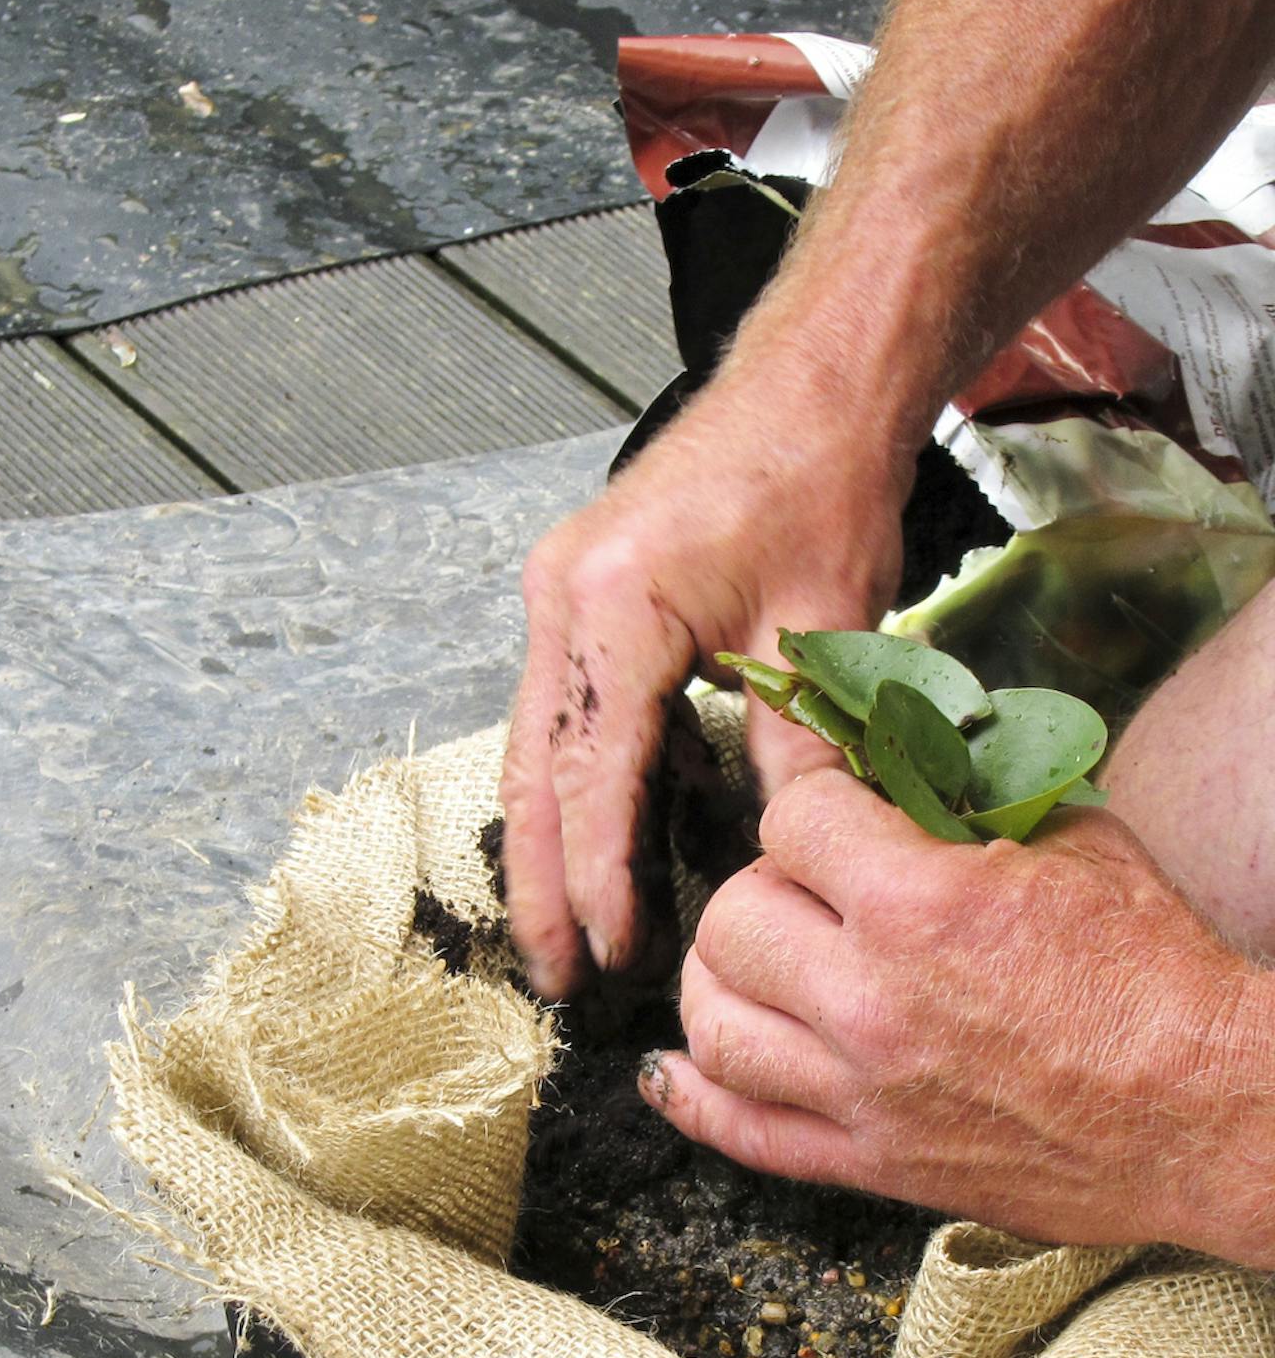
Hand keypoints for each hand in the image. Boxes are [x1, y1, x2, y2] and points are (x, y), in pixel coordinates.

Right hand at [499, 376, 909, 998]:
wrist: (809, 381)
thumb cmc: (820, 479)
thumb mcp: (823, 625)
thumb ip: (796, 747)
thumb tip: (787, 857)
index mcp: (615, 607)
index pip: (595, 773)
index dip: (599, 875)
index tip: (614, 952)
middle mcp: (563, 602)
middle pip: (534, 771)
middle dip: (539, 882)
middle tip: (554, 975)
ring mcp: (559, 597)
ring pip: (536, 747)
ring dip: (546, 841)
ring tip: (562, 932)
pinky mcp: (577, 597)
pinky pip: (564, 711)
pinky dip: (576, 783)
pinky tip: (598, 840)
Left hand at [640, 771, 1273, 1265]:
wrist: (1214, 1115)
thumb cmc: (1157, 972)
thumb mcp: (1075, 842)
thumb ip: (966, 796)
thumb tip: (889, 756)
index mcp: (921, 906)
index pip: (791, 819)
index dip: (809, 799)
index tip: (825, 803)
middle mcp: (869, 999)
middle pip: (731, 917)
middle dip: (763, 886)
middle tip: (808, 889)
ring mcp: (859, 1090)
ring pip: (712, 1021)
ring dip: (719, 978)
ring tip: (753, 961)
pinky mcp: (869, 1162)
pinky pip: (741, 1133)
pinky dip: (691, 1098)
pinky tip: (672, 1069)